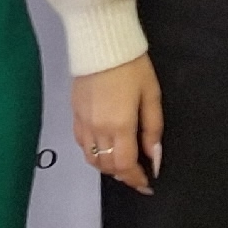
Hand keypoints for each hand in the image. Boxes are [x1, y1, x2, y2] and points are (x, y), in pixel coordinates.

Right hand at [73, 55, 164, 193]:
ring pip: (91, 158)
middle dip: (123, 174)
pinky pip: (82, 143)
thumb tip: (154, 157)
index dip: (136, 180)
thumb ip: (153, 129)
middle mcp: (97, 130)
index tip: (147, 185)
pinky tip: (105, 145)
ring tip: (123, 161)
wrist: (101, 42)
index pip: (125, 166)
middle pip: (107, 166)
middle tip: (138, 172)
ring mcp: (82, 122)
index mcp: (119, 126)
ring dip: (107, 165)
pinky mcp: (74, 114)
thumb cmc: (132, 66)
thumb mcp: (151, 95)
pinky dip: (94, 152)